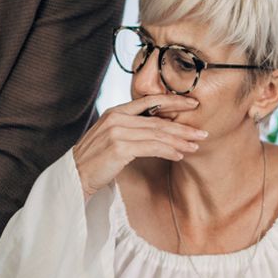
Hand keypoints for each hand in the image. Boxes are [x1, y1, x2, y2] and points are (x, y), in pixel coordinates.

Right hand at [71, 95, 206, 198]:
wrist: (75, 175)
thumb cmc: (96, 159)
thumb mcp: (112, 136)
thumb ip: (131, 128)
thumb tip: (159, 129)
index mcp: (116, 111)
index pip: (150, 101)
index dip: (174, 102)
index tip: (193, 105)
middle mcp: (117, 118)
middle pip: (158, 121)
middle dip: (183, 127)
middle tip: (202, 133)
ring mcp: (117, 132)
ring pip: (157, 134)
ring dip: (179, 141)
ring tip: (195, 146)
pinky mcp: (119, 148)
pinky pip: (151, 148)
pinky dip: (167, 151)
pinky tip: (179, 155)